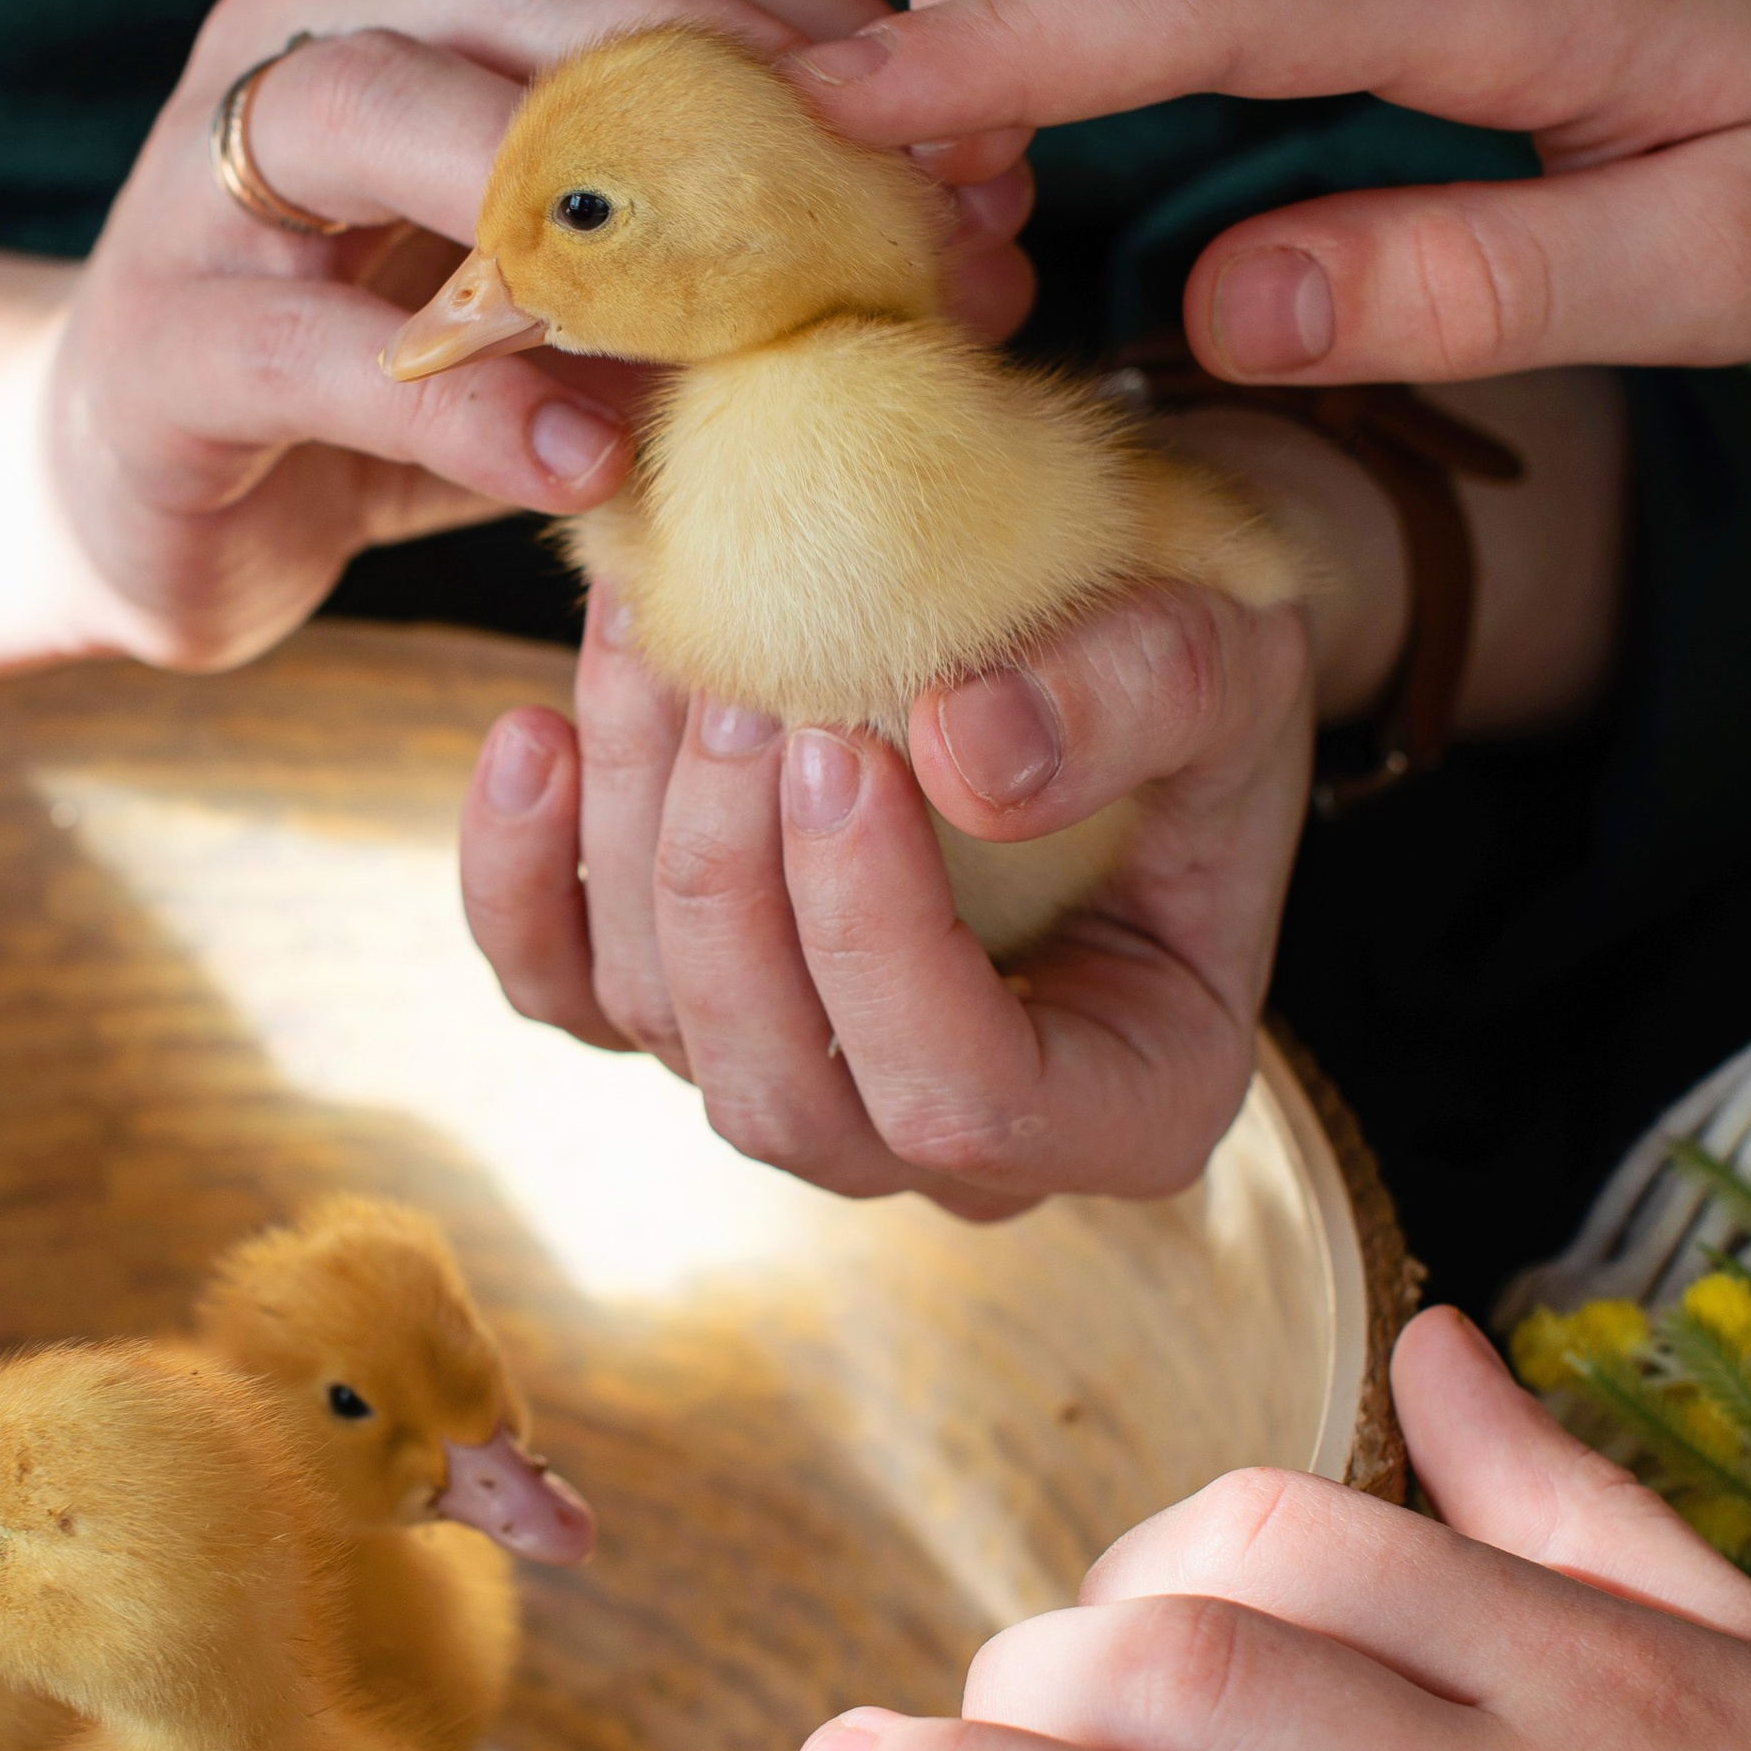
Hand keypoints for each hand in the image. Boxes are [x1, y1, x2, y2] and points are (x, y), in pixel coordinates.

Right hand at [0, 0, 922, 749]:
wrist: (132, 490)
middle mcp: (311, 15)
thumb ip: (732, 229)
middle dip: (745, 102)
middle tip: (907, 239)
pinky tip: (592, 458)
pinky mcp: (164, 337)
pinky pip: (321, 346)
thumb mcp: (584, 279)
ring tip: (755, 325)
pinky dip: (469, 399)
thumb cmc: (397, 366)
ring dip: (594, 217)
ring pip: (395, 112)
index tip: (990, 155)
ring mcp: (210, 169)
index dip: (838, 29)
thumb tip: (984, 236)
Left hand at [463, 566, 1310, 1209]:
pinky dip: (519, 877)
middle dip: (729, 881)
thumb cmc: (1203, 646)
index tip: (841, 748)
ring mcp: (811, 1082)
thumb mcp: (1231, 647)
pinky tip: (530, 737)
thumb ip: (1138, 694)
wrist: (1116, 613)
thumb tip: (962, 750)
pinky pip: (565, 992)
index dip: (875, 940)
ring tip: (651, 641)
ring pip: (663, 1027)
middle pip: (782, 1090)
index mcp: (1129, 1100)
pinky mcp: (693, 1005)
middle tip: (733, 683)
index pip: (964, 1098)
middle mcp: (958, 1138)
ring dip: (632, 829)